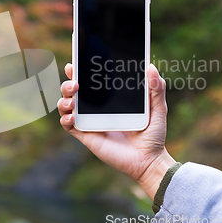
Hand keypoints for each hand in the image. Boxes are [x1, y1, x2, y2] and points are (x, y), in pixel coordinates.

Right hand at [57, 63, 175, 200]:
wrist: (149, 159)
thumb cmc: (153, 135)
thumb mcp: (158, 108)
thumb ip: (156, 88)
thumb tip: (151, 67)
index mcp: (109, 99)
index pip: (90, 81)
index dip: (79, 71)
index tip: (76, 62)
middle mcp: (96, 109)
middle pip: (73, 91)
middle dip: (67, 83)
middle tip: (75, 82)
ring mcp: (90, 122)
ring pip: (66, 106)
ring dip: (64, 100)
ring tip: (73, 101)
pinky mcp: (86, 136)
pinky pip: (68, 126)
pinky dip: (65, 119)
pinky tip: (72, 116)